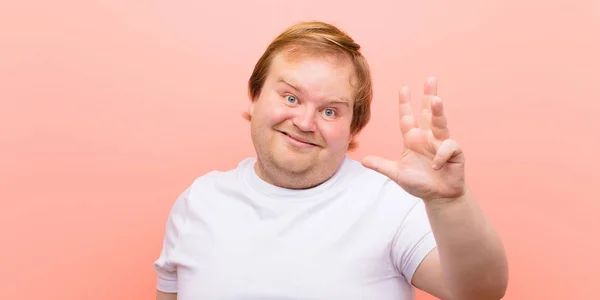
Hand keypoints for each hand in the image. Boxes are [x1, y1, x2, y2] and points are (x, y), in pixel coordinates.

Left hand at [361, 77, 465, 202]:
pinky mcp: (454, 152)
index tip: (404, 88)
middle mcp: (427, 137)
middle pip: (428, 113)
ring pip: (440, 123)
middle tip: (430, 79)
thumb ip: (381, 166)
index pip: (407, 118)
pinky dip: (441, 155)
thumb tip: (363, 161)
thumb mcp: (396, 174)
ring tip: (437, 100)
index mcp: (413, 139)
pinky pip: (448, 147)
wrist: (438, 197)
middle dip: (429, 96)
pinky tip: (436, 165)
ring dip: (438, 112)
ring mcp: (441, 143)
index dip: (405, 104)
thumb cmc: (420, 183)